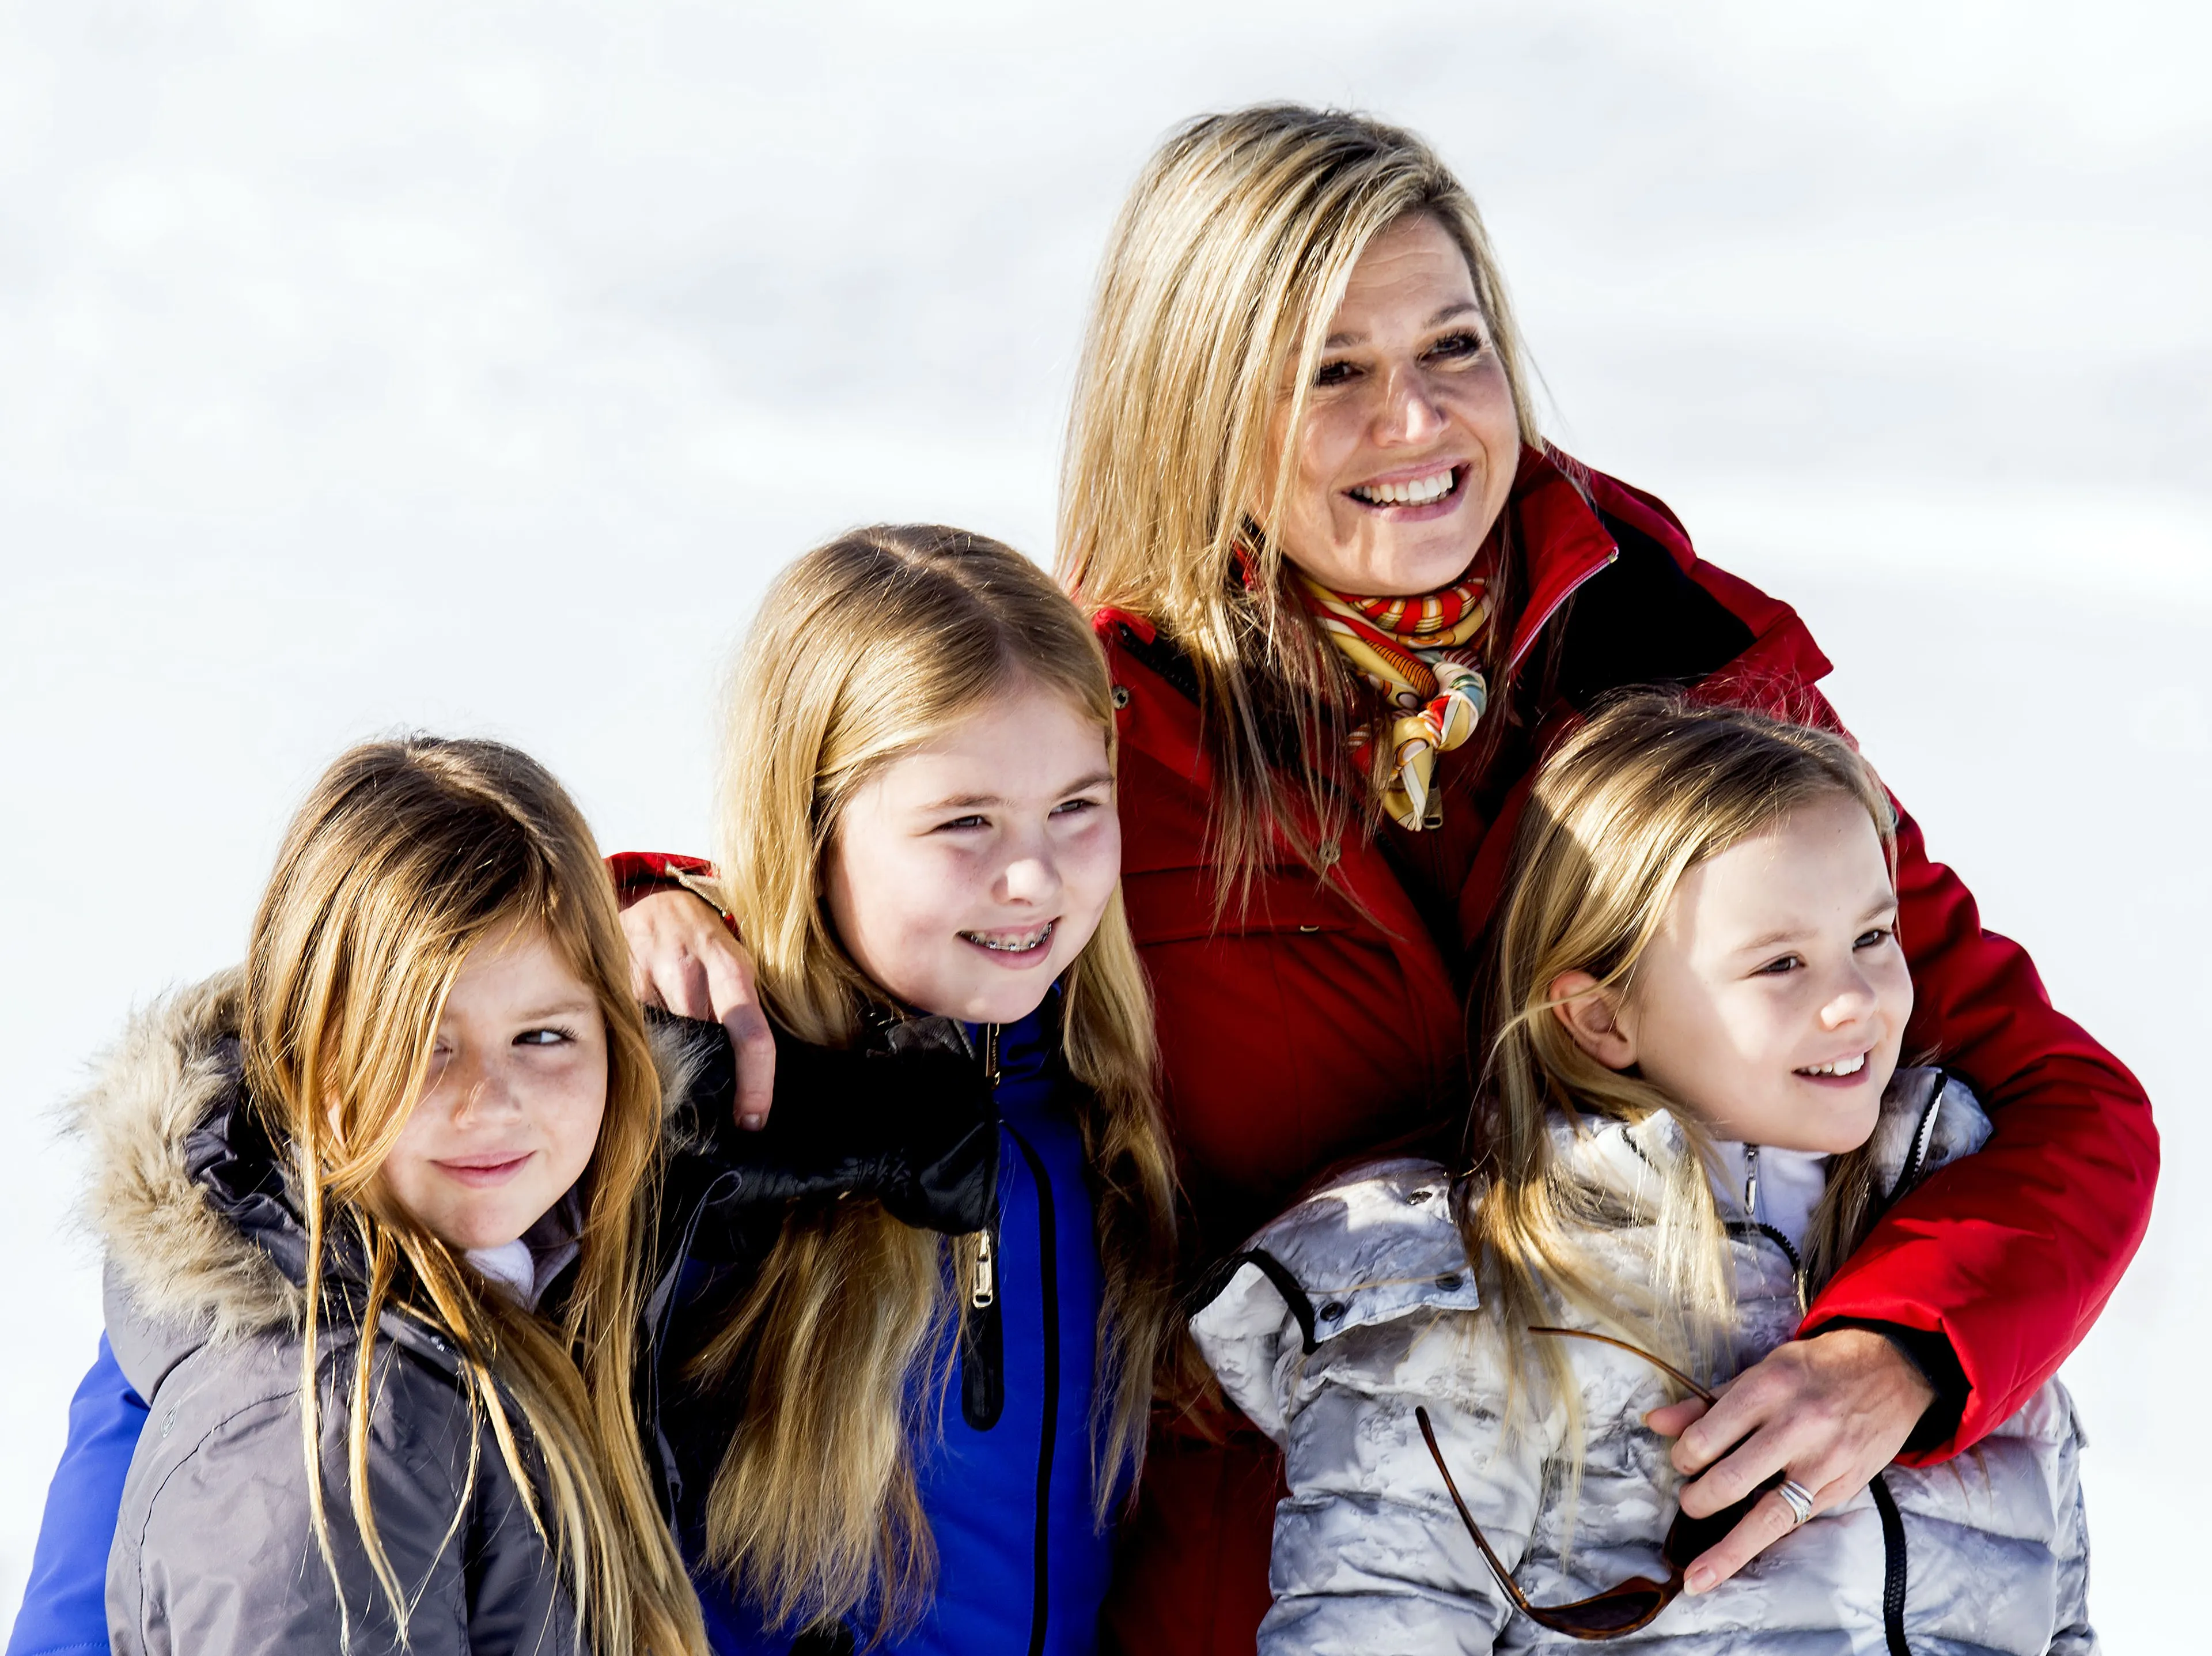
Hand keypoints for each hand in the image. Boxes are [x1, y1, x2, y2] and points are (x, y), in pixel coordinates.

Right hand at [619, 888, 776, 1128]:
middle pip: (698, 1047)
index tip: (752, 1121)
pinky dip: (637, 1049)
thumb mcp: (737, 966)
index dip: (755, 1084)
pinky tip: (641, 1052)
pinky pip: (629, 1030)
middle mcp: (689, 970)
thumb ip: (741, 1014)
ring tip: (671, 1078)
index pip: (750, 1035)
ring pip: (659, 1044)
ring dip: (667, 1067)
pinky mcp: (615, 980)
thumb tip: (744, 1084)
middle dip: (704, 1082)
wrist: (658, 899)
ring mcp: (647, 974)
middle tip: (708, 1112)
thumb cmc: (708, 944)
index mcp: (730, 970)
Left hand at [1643, 1327, 1932, 1593]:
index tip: (1682, 1461)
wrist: (1890, 1370)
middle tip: (1690, 1499)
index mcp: (1767, 1388)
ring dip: (1725, 1549)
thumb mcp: (1759, 1372)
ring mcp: (1824, 1461)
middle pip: (1730, 1480)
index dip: (1682, 1457)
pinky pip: (1795, 1523)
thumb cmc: (1813, 1369)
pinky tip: (1738, 1559)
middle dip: (1697, 1500)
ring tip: (1698, 1569)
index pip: (1706, 1437)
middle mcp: (1796, 1426)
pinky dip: (1762, 1542)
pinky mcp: (1844, 1487)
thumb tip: (1654, 1422)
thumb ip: (1706, 1402)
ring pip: (1767, 1517)